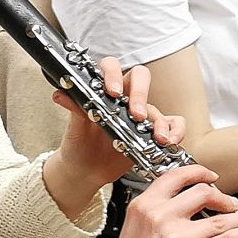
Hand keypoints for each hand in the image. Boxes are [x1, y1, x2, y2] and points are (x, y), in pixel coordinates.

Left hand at [53, 60, 179, 193]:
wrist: (85, 170)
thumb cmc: (78, 143)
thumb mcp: (74, 127)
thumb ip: (74, 108)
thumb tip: (60, 93)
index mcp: (103, 90)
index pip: (112, 67)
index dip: (113, 75)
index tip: (112, 93)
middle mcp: (124, 98)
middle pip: (140, 78)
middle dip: (140, 94)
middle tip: (136, 115)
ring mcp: (141, 115)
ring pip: (157, 106)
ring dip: (160, 121)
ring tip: (157, 138)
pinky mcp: (153, 132)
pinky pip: (174, 125)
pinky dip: (176, 131)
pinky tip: (169, 142)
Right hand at [90, 162, 237, 237]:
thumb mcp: (135, 232)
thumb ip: (158, 218)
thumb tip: (187, 214)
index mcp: (143, 206)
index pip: (176, 177)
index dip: (200, 173)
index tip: (212, 177)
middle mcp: (158, 216)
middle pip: (203, 193)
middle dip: (224, 197)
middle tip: (234, 205)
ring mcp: (174, 237)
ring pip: (221, 218)